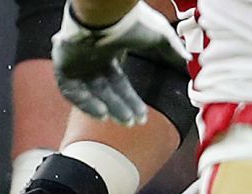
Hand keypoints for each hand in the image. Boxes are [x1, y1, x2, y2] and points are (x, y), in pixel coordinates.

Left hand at [52, 2, 187, 125]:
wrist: (108, 13)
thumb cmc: (133, 21)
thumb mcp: (159, 38)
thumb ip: (171, 52)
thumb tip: (188, 62)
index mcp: (111, 52)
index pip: (119, 84)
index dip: (130, 101)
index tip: (141, 116)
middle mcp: (93, 60)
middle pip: (106, 91)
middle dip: (121, 108)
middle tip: (133, 123)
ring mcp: (77, 64)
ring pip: (90, 94)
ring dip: (107, 108)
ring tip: (123, 120)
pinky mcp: (63, 66)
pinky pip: (72, 92)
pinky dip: (86, 103)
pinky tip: (102, 113)